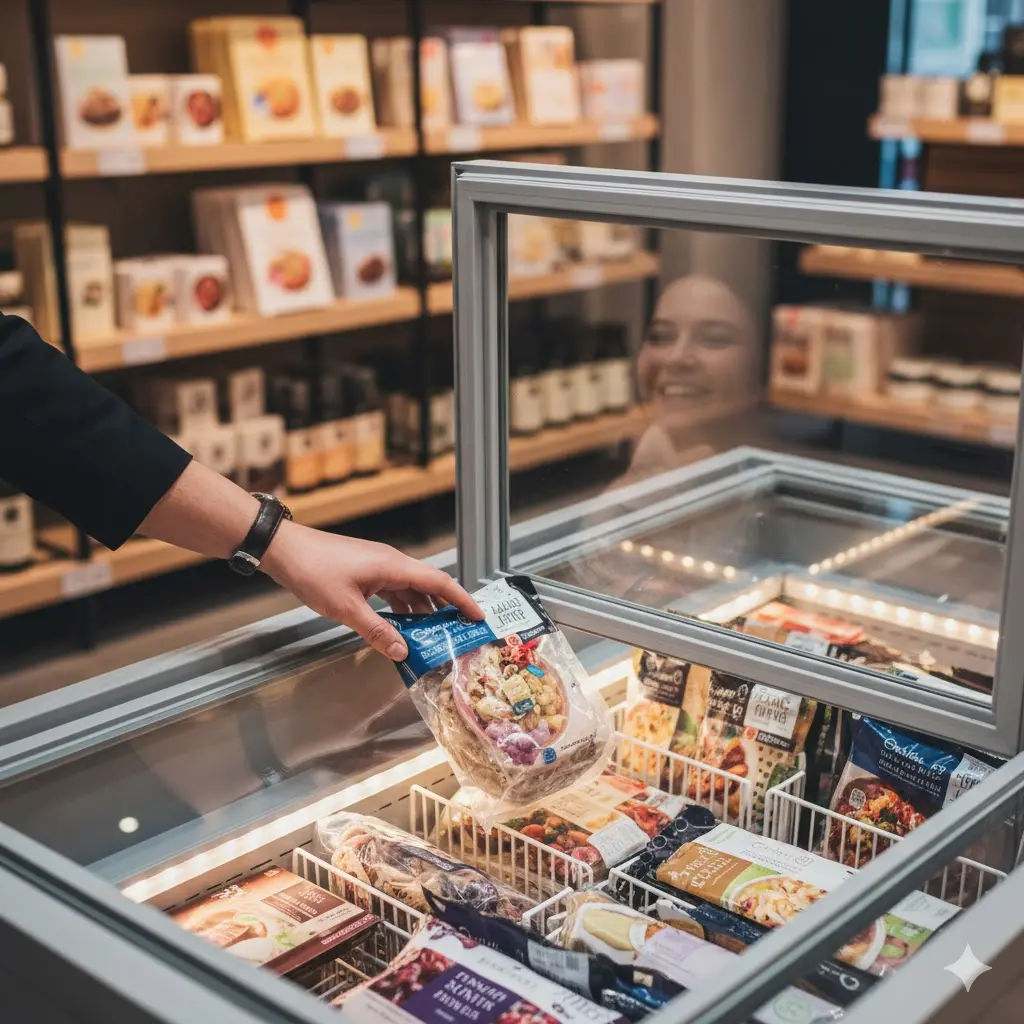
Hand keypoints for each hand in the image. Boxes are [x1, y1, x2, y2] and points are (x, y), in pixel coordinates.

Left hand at [261, 521, 483, 660]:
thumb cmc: (313, 570)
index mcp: (393, 566)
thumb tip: (402, 651)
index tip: (478, 617)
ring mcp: (379, 566)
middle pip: (429, 586)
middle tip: (457, 634)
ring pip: (411, 590)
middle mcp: (391, 563)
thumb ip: (376, 631)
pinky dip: (401, 609)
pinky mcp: (366, 571)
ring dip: (421, 612)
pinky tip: (400, 626)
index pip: (440, 582)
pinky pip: (394, 591)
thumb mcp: (346, 608)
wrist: (284, 550)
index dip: (463, 600)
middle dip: (446, 610)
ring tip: (430, 637)